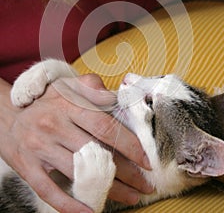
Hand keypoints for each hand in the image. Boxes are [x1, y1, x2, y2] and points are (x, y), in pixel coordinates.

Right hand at [0, 75, 150, 212]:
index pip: (104, 126)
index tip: (146, 159)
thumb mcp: (67, 86)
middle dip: (127, 172)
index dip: (129, 144)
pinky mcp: (28, 167)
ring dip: (109, 190)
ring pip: (80, 174)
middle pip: (96, 153)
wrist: (7, 117)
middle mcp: (54, 125)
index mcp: (67, 104)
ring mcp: (40, 148)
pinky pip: (51, 191)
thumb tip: (117, 96)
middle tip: (146, 184)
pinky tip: (91, 211)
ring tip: (131, 197)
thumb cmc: (45, 103)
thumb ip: (92, 86)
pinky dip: (72, 206)